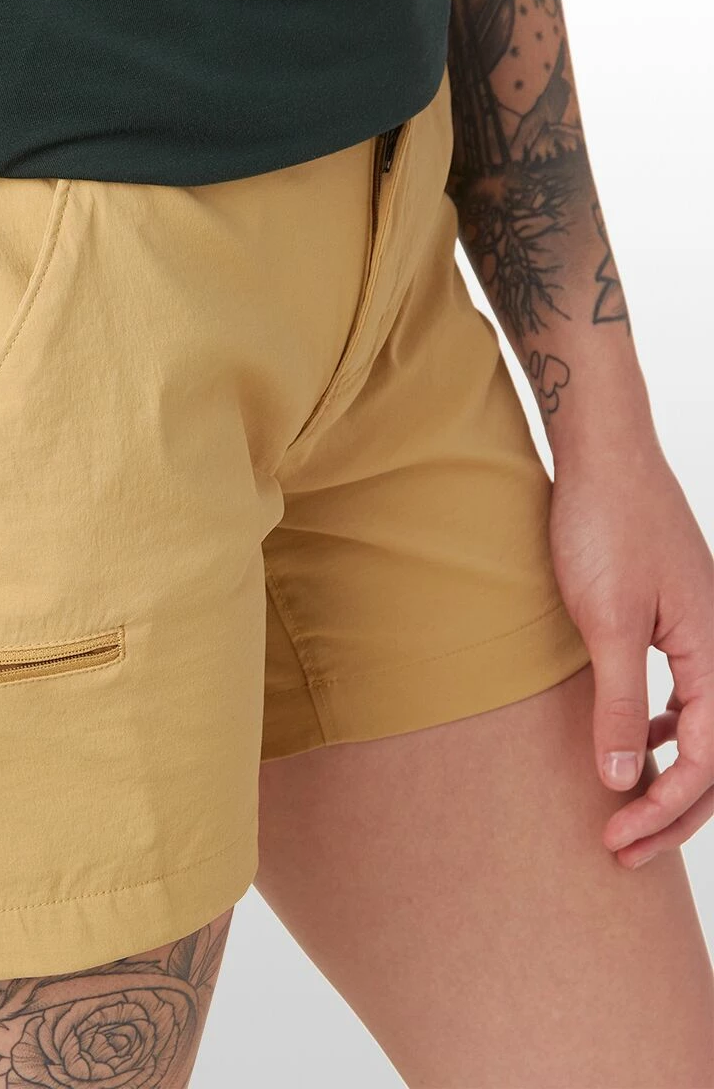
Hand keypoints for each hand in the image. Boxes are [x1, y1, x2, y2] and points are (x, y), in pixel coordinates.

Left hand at [549, 439, 713, 867]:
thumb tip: (617, 779)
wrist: (604, 456)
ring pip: (700, 726)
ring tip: (626, 808)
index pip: (708, 759)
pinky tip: (630, 739)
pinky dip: (661, 729)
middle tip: (621, 850)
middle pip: (713, 754)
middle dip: (671, 809)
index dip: (666, 809)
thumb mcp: (606, 623)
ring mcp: (701, 631)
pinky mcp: (674, 616)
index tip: (616, 838)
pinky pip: (683, 692)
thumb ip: (614, 702)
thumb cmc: (605, 528)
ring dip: (666, 773)